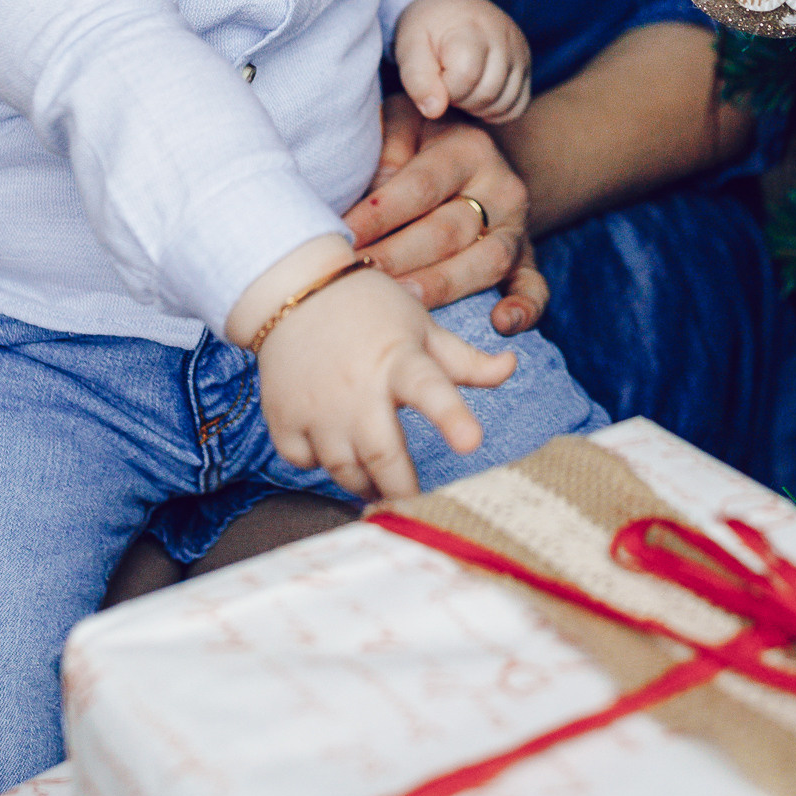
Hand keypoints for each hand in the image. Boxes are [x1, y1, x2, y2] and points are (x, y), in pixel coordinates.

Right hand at [232, 241, 514, 500]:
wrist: (292, 291)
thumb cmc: (369, 310)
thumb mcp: (421, 327)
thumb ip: (465, 361)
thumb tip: (512, 367)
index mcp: (400, 359)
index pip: (431, 389)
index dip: (452, 417)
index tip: (472, 443)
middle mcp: (357, 385)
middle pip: (382, 453)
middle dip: (401, 487)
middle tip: (413, 505)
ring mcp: (315, 404)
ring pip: (344, 468)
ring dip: (365, 483)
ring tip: (379, 484)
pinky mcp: (283, 416)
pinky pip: (305, 461)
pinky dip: (320, 463)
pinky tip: (333, 449)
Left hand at [346, 97, 546, 335]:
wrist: (481, 159)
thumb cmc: (424, 141)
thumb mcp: (407, 121)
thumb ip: (387, 138)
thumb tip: (363, 174)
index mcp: (468, 150)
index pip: (421, 186)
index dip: (380, 214)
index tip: (343, 235)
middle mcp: (500, 189)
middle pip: (448, 230)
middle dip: (398, 256)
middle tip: (358, 275)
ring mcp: (517, 228)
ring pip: (485, 262)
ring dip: (441, 285)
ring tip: (402, 302)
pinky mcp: (527, 260)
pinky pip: (535, 287)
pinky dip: (525, 308)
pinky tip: (501, 325)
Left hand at [392, 0, 532, 124]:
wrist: (451, 7)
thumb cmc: (428, 27)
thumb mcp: (409, 46)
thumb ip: (417, 78)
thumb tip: (434, 110)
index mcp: (473, 27)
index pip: (465, 76)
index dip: (444, 88)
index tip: (434, 77)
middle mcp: (504, 38)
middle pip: (487, 93)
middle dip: (460, 100)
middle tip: (445, 84)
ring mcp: (520, 52)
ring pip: (504, 104)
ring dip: (477, 108)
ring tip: (460, 89)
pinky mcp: (527, 66)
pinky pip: (518, 106)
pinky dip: (497, 111)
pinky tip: (477, 97)